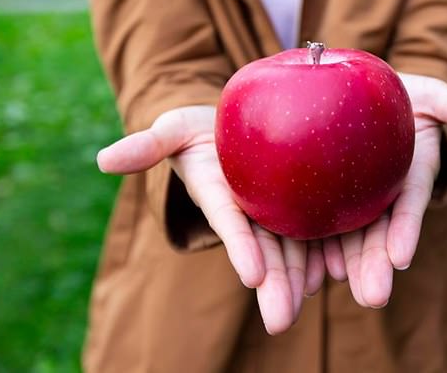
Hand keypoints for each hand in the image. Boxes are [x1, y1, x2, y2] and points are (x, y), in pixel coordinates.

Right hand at [96, 106, 325, 334]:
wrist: (238, 127)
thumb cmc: (201, 131)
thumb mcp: (174, 130)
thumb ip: (147, 145)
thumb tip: (103, 159)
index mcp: (220, 196)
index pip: (230, 223)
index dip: (240, 246)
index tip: (251, 275)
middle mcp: (250, 210)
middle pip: (265, 249)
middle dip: (275, 284)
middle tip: (282, 318)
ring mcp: (277, 209)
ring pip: (295, 246)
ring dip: (304, 275)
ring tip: (319, 297)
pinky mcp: (304, 201)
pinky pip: (319, 227)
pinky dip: (330, 249)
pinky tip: (343, 268)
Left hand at [317, 73, 446, 307]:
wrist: (362, 93)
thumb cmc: (404, 94)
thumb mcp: (436, 97)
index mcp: (412, 173)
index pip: (409, 202)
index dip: (406, 228)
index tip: (400, 257)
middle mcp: (386, 192)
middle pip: (380, 231)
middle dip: (375, 265)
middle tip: (372, 298)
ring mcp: (358, 196)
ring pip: (350, 235)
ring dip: (345, 265)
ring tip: (334, 290)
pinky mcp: (331, 193)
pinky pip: (322, 220)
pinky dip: (317, 247)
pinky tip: (309, 273)